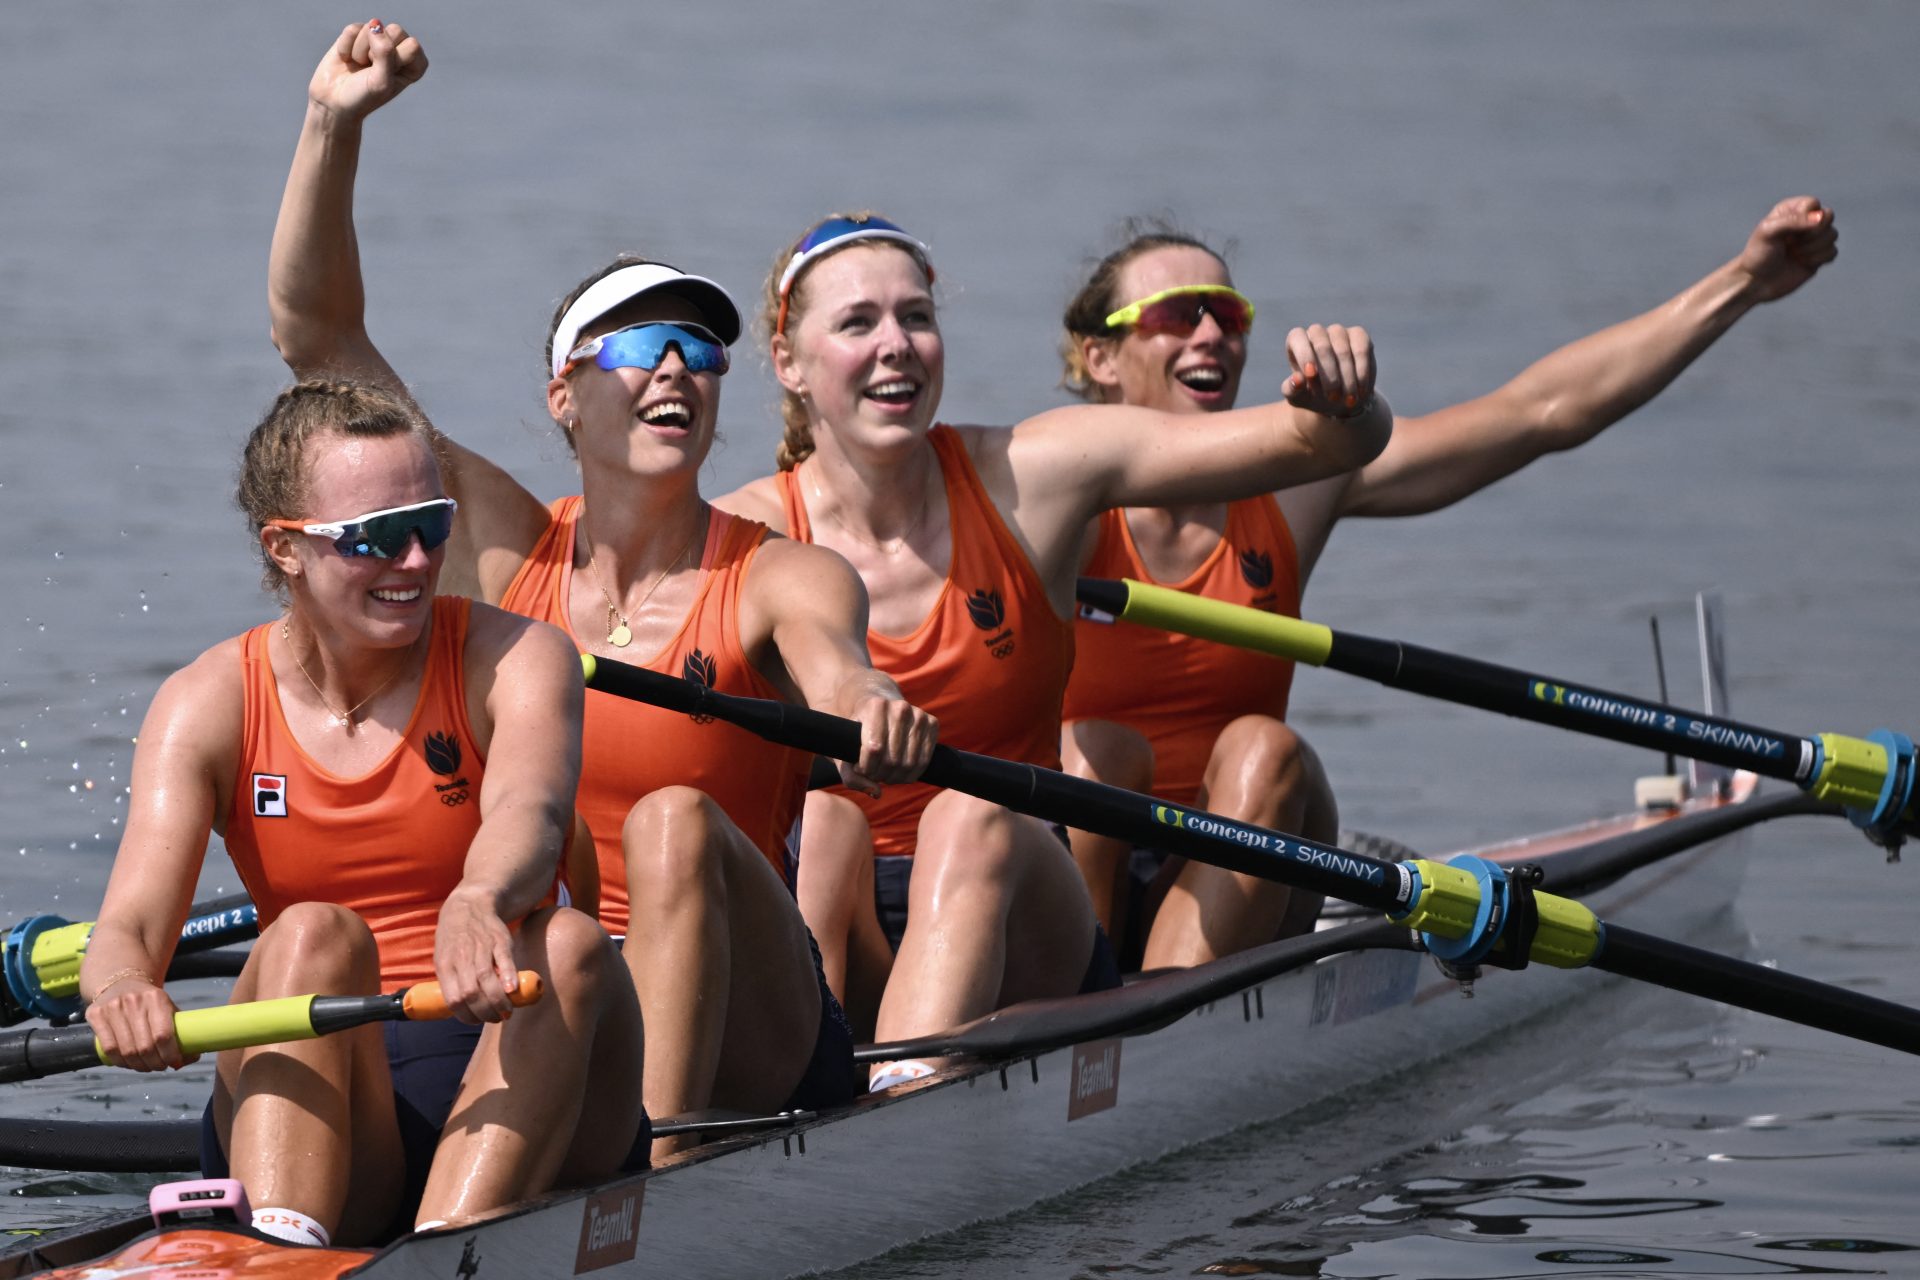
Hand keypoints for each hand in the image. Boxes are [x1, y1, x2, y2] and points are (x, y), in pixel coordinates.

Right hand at [86, 976, 194, 1072]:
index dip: (170, 1054)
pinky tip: (129, 1063)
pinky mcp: (95, 1015)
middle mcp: (133, 1001)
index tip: (175, 1062)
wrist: (120, 982)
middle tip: (161, 1066)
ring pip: (127, 1051)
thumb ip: (179, 1032)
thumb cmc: (150, 1002)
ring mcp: (112, 1008)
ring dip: (139, 1066)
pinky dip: (121, 1062)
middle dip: (156, 1063)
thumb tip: (187, 1060)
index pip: (163, 1035)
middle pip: (145, 1046)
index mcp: (156, 998)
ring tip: (146, 1066)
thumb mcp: (167, 1008)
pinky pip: (109, 1049)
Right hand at [309, 19, 428, 123]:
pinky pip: (353, 29)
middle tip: (371, 69)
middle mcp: (399, 49)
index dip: (395, 60)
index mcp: (414, 64)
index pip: (413, 45)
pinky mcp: (356, 34)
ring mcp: (377, 39)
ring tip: (359, 66)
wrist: (334, 101)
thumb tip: (375, 25)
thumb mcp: (381, 82)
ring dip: (361, 51)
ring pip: (373, 27)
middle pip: (396, 30)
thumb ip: (385, 53)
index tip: (387, 76)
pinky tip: (347, 59)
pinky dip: (346, 47)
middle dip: (378, 52)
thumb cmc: (364, 97)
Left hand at [432, 888, 519, 1023]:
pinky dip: (509, 977)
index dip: (466, 1016)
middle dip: (485, 1012)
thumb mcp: (443, 957)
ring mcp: (481, 948)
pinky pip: (504, 961)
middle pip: (471, 994)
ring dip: (498, 1001)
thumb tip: (460, 1008)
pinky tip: (512, 990)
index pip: (453, 1000)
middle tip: (495, 1018)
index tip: (476, 1021)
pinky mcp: (499, 940)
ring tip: (507, 1011)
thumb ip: (450, 980)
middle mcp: (461, 958)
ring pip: (487, 980)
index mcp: (445, 965)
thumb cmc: (455, 937)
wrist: (469, 905)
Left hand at [837, 693, 938, 796]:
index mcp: (876, 706)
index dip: (866, 768)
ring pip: (909, 762)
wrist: (880, 711)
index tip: (860, 769)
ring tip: (885, 774)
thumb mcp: (846, 751)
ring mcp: (919, 715)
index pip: (874, 749)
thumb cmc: (859, 733)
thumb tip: (876, 792)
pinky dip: (911, 774)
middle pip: (892, 759)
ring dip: (896, 777)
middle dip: (880, 774)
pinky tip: (900, 772)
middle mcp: (900, 707)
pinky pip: (924, 761)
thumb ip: (852, 776)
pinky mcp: (932, 723)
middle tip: (874, 774)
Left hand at [1281, 324, 1376, 418]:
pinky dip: (1362, 372)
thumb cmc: (1312, 395)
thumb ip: (1292, 390)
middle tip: (1333, 398)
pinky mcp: (1359, 336)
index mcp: (1296, 341)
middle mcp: (1317, 332)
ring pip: (1342, 349)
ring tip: (1349, 400)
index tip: (1311, 375)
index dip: (1304, 354)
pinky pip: (1361, 350)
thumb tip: (1297, 379)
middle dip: (1328, 374)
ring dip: (1346, 377)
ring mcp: (1339, 332)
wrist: (1338, 399)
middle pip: (1321, 345)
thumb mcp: (1298, 398)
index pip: (1297, 337)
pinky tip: (1361, 390)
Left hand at [1735, 196, 1836, 303]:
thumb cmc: (1758, 254)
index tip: (1786, 233)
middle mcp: (1805, 220)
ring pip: (1833, 235)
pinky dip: (1818, 259)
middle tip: (1790, 244)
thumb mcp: (1768, 232)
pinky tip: (1802, 263)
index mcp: (1792, 209)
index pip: (1813, 203)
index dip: (1804, 219)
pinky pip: (1833, 252)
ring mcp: (1814, 238)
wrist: (1756, 282)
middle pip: (1828, 216)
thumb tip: (1821, 217)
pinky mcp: (1819, 255)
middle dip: (1811, 234)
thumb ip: (1793, 221)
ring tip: (1792, 254)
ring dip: (1811, 248)